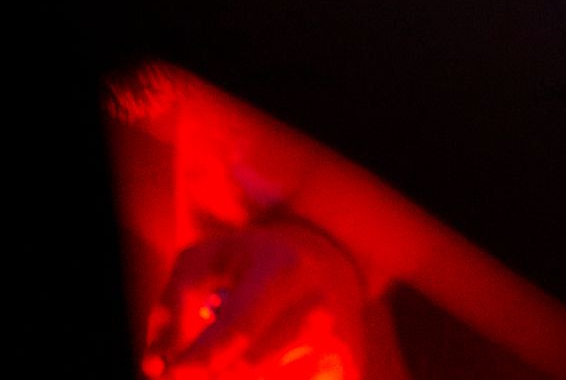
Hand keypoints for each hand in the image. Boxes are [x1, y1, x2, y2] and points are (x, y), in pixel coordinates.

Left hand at [143, 218, 367, 377]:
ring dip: (232, 375)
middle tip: (188, 368)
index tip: (167, 375)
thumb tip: (154, 366)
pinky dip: (263, 378)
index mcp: (281, 272)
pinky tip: (267, 361)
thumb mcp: (208, 260)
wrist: (331, 268)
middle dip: (209, 373)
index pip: (237, 331)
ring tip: (235, 352)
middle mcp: (316, 313)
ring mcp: (337, 353)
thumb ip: (172, 304)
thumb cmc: (254, 267)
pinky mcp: (346, 377)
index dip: (197, 363)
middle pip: (243, 372)